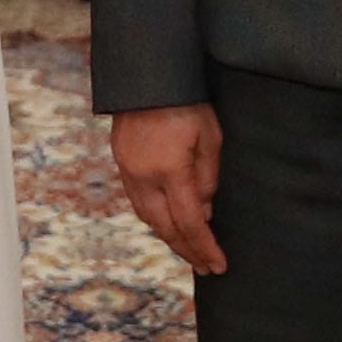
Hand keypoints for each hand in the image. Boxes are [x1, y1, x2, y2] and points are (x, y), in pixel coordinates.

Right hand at [110, 102, 226, 274]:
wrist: (147, 74)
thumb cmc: (187, 101)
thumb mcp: (210, 137)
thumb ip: (208, 177)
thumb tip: (204, 212)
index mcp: (169, 171)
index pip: (189, 223)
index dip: (205, 247)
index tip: (219, 265)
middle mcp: (143, 177)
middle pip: (165, 228)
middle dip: (186, 250)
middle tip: (205, 267)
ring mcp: (128, 170)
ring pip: (148, 217)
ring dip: (169, 237)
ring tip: (189, 250)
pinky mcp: (122, 161)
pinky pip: (139, 201)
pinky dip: (156, 218)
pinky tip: (168, 222)